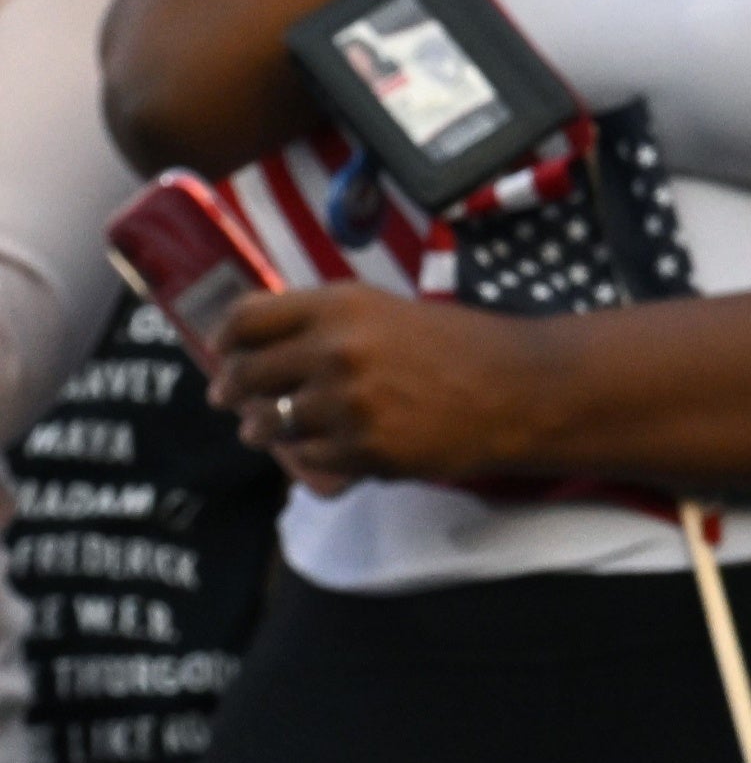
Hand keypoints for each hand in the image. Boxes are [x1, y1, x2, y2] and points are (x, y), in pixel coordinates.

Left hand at [206, 286, 559, 494]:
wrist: (516, 388)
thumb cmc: (456, 344)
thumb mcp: (387, 312)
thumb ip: (326, 322)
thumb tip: (259, 345)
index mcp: (341, 305)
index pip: (247, 319)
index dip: (225, 338)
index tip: (223, 352)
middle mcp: (335, 350)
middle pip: (243, 373)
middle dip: (230, 388)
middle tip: (230, 397)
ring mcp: (345, 404)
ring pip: (265, 423)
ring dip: (260, 427)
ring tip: (268, 427)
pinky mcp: (360, 450)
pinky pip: (304, 457)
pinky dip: (306, 453)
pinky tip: (323, 444)